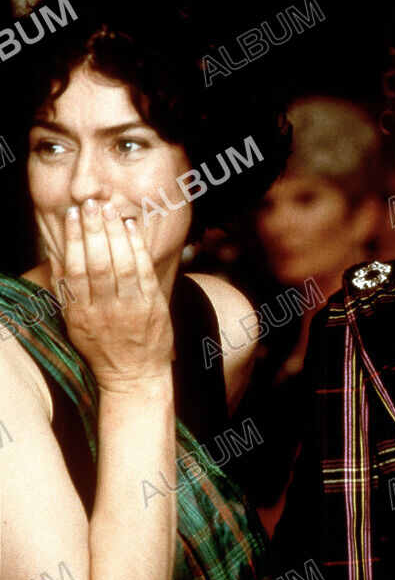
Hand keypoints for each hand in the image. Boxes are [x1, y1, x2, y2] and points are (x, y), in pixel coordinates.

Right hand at [42, 199, 173, 391]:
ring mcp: (131, 310)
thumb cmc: (102, 347)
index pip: (74, 269)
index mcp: (80, 313)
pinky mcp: (153, 309)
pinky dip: (138, 249)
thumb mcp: (74, 322)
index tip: (72, 216)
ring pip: (122, 266)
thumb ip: (66, 289)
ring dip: (115, 235)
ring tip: (109, 211)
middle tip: (90, 205)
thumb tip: (55, 252)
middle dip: (93, 231)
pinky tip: (132, 230)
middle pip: (97, 264)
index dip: (74, 240)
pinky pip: (145, 274)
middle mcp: (104, 311)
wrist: (134, 375)